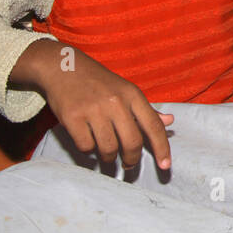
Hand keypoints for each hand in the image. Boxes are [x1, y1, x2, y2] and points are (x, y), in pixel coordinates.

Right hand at [13, 39, 173, 169]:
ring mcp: (93, 110)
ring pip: (109, 148)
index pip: (153, 126)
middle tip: (129, 164)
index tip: (165, 165)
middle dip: (132, 160)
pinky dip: (88, 150)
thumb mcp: (126, 90)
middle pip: (132, 143)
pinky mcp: (72, 117)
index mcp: (133, 95)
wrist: (63, 67)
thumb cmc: (99, 82)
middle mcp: (116, 102)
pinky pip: (86, 146)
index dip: (162, 148)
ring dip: (109, 158)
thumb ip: (146, 109)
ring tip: (107, 155)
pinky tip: (88, 142)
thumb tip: (169, 121)